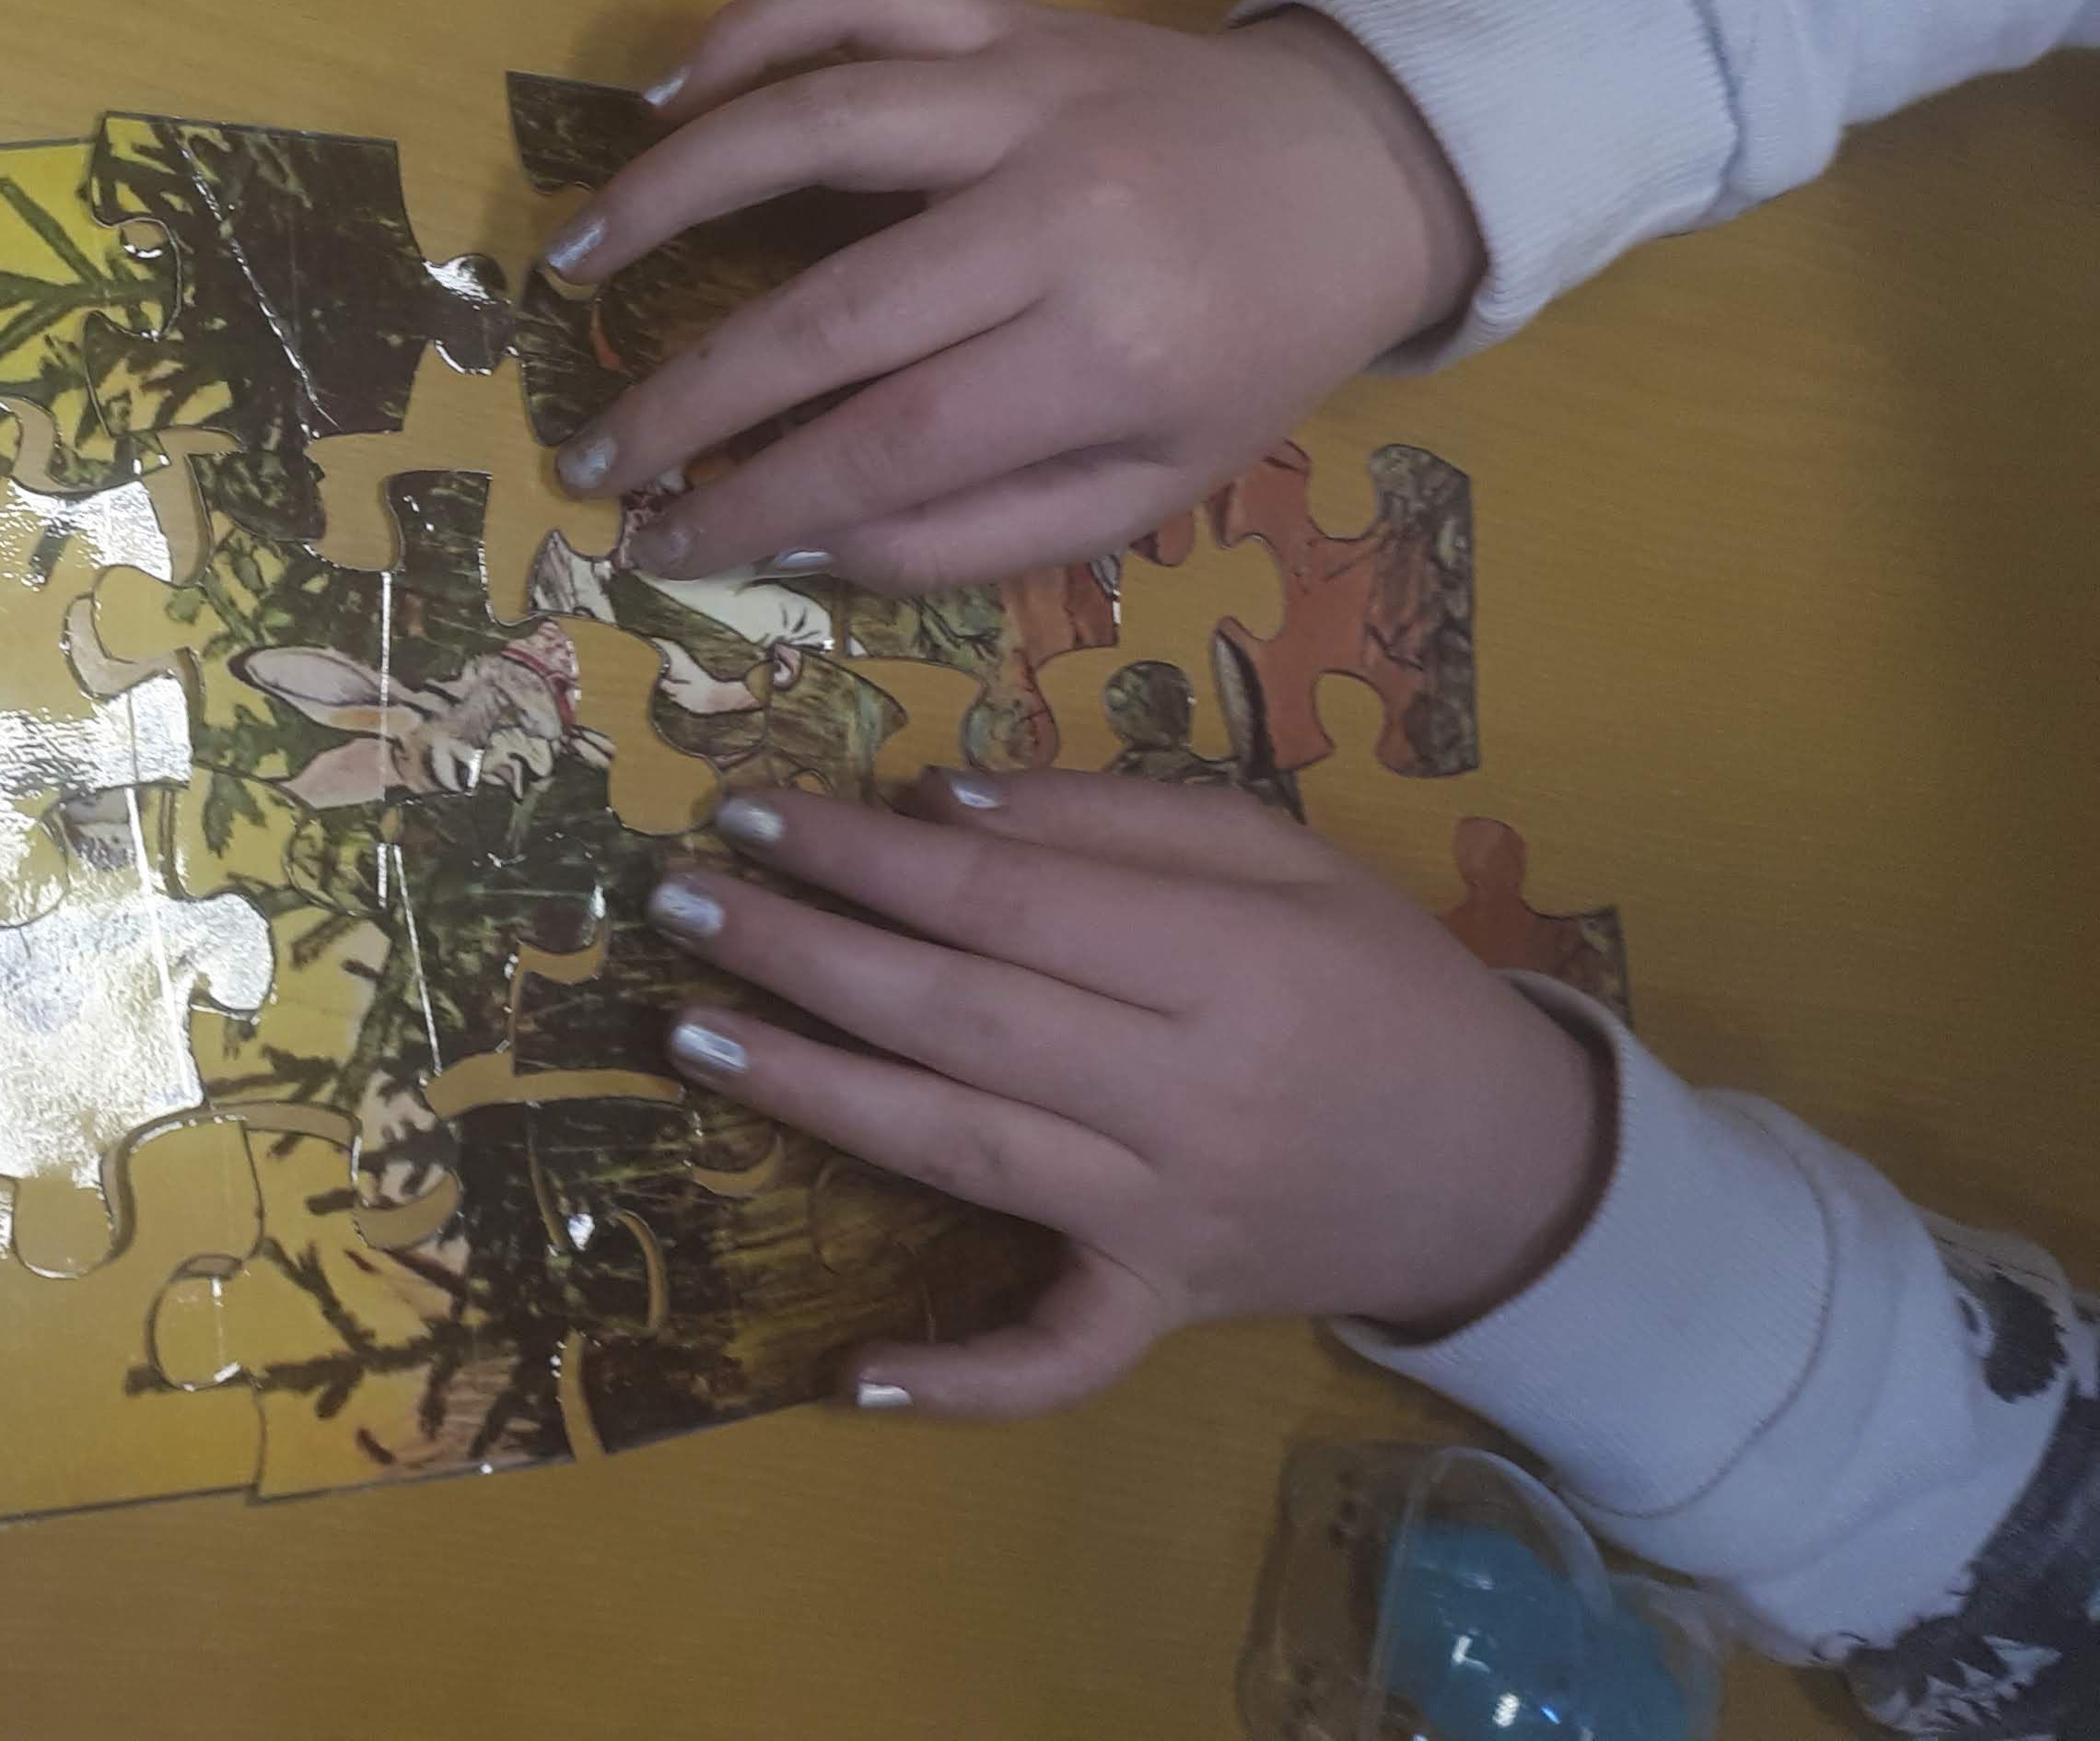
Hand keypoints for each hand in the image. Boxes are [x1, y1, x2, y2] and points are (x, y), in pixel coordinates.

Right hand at [540, 0, 1478, 590]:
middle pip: (830, 310)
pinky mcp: (1014, 16)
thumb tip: (802, 548)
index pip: (888, 443)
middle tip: (590, 447)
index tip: (655, 538)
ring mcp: (1031, 93)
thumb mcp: (1151, 487)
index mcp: (1110, 353)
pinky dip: (755, 26)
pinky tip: (668, 93)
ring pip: (819, 121)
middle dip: (687, 392)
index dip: (755, 499)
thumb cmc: (1251, 349)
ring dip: (672, 191)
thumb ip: (979, 535)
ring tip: (573, 259)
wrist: (1368, 171)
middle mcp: (1062, 214)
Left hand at [647, 770, 1608, 1415]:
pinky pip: (1057, 1360)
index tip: (754, 814)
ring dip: (814, 1094)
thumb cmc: (1384, 982)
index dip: (866, 857)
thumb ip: (1114, 822)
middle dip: (805, 953)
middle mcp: (1190, 1096)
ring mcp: (1170, 1217)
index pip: (1005, 903)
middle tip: (679, 898)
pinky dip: (961, 1381)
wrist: (1506, 1165)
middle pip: (960, 1017)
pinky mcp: (1165, 1309)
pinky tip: (848, 1376)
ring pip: (964, 1152)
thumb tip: (935, 805)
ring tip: (689, 1030)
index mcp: (1231, 962)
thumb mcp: (1284, 858)